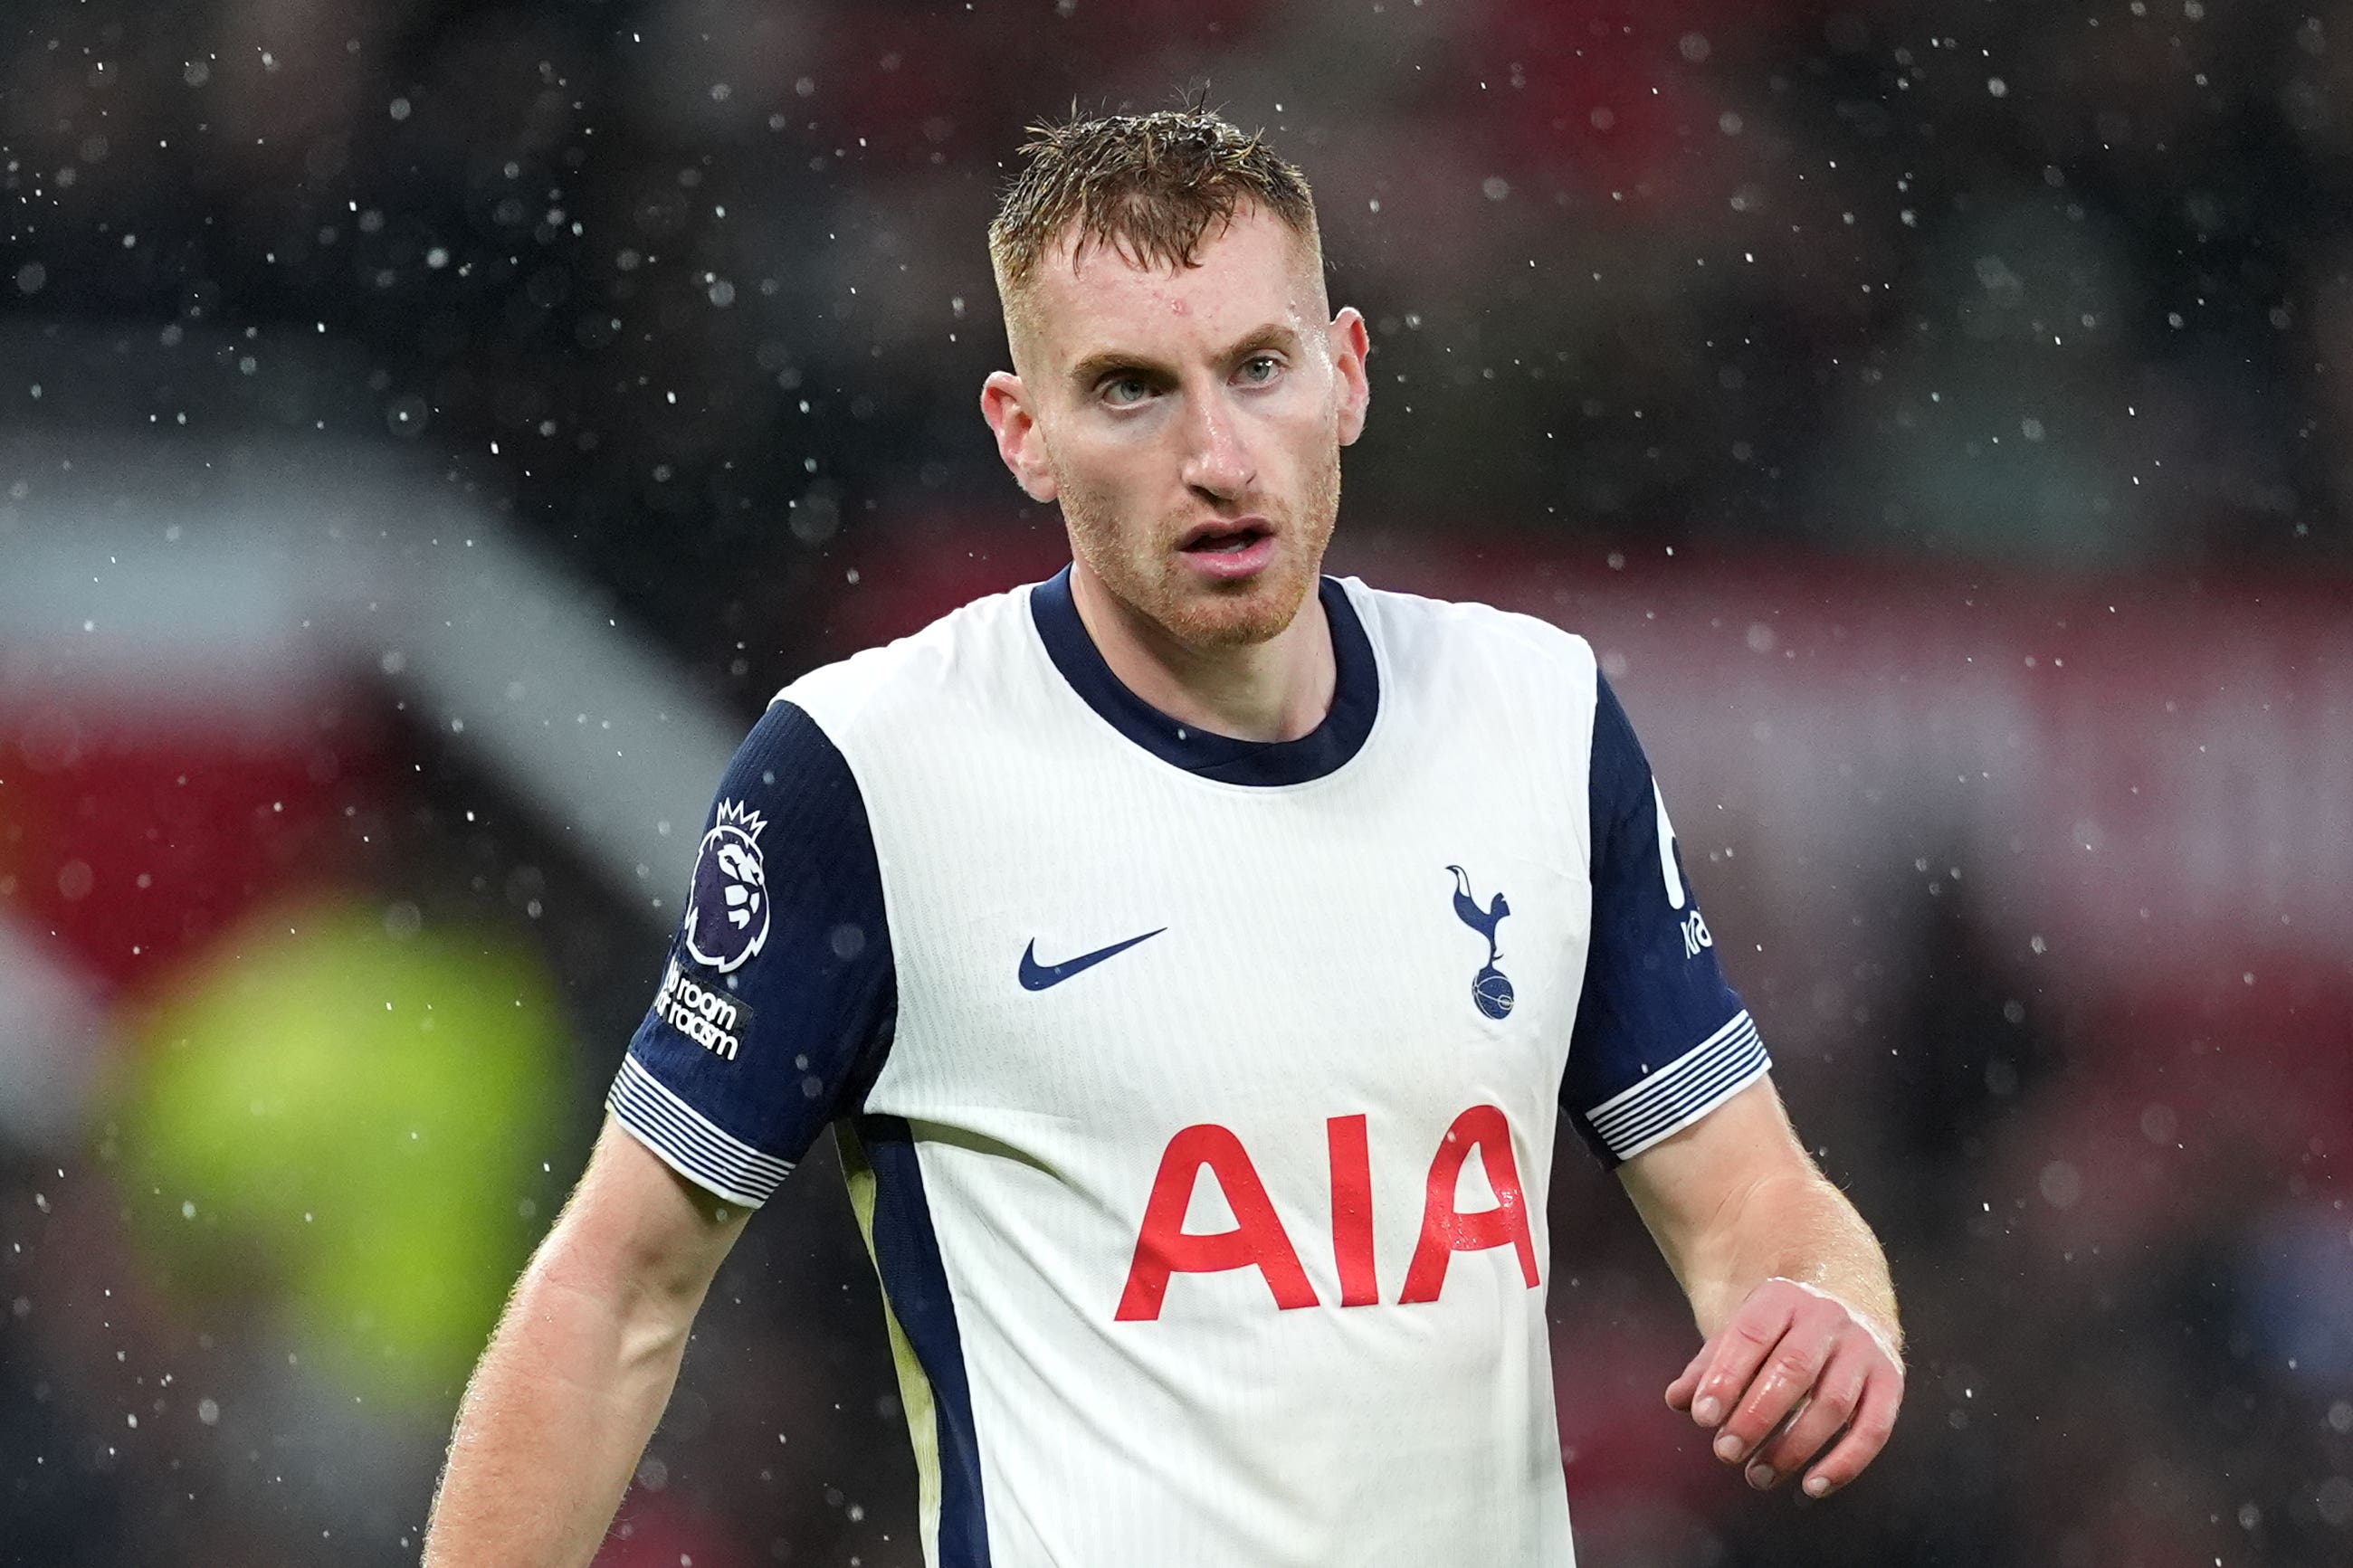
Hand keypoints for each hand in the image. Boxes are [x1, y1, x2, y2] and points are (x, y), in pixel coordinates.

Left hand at [1665, 1277, 1902, 1498]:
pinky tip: (1812, 1486)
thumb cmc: (1777, 1335)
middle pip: (1793, 1369)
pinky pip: (1873, 1428)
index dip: (1725, 1377)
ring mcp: (1863, 1348)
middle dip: (1756, 1416)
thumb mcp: (1741, 1336)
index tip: (1702, 1417)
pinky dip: (1845, 1463)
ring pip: (1833, 1404)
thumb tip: (1677, 1400)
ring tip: (1757, 1475)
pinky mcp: (1891, 1380)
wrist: (1844, 1307)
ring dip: (1793, 1447)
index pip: (1750, 1335)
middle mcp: (1827, 1317)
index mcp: (1782, 1297)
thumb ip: (1708, 1367)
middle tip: (1725, 1452)